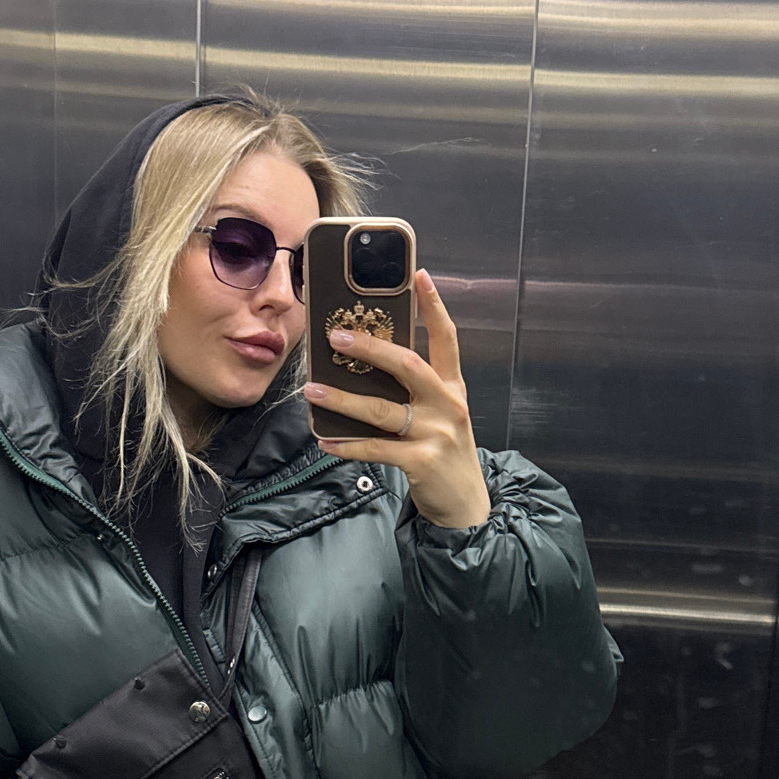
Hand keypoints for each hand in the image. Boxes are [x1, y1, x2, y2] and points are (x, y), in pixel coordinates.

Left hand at [304, 271, 490, 529]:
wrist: (466, 504)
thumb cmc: (444, 451)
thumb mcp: (441, 414)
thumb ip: (416, 390)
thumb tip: (364, 365)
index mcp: (452, 387)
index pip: (447, 338)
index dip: (433, 306)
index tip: (419, 275)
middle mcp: (448, 404)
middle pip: (408, 365)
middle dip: (370, 348)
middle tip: (336, 335)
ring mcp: (436, 433)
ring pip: (382, 410)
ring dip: (343, 400)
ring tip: (312, 391)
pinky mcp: (422, 462)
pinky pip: (377, 449)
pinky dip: (348, 445)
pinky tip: (325, 440)